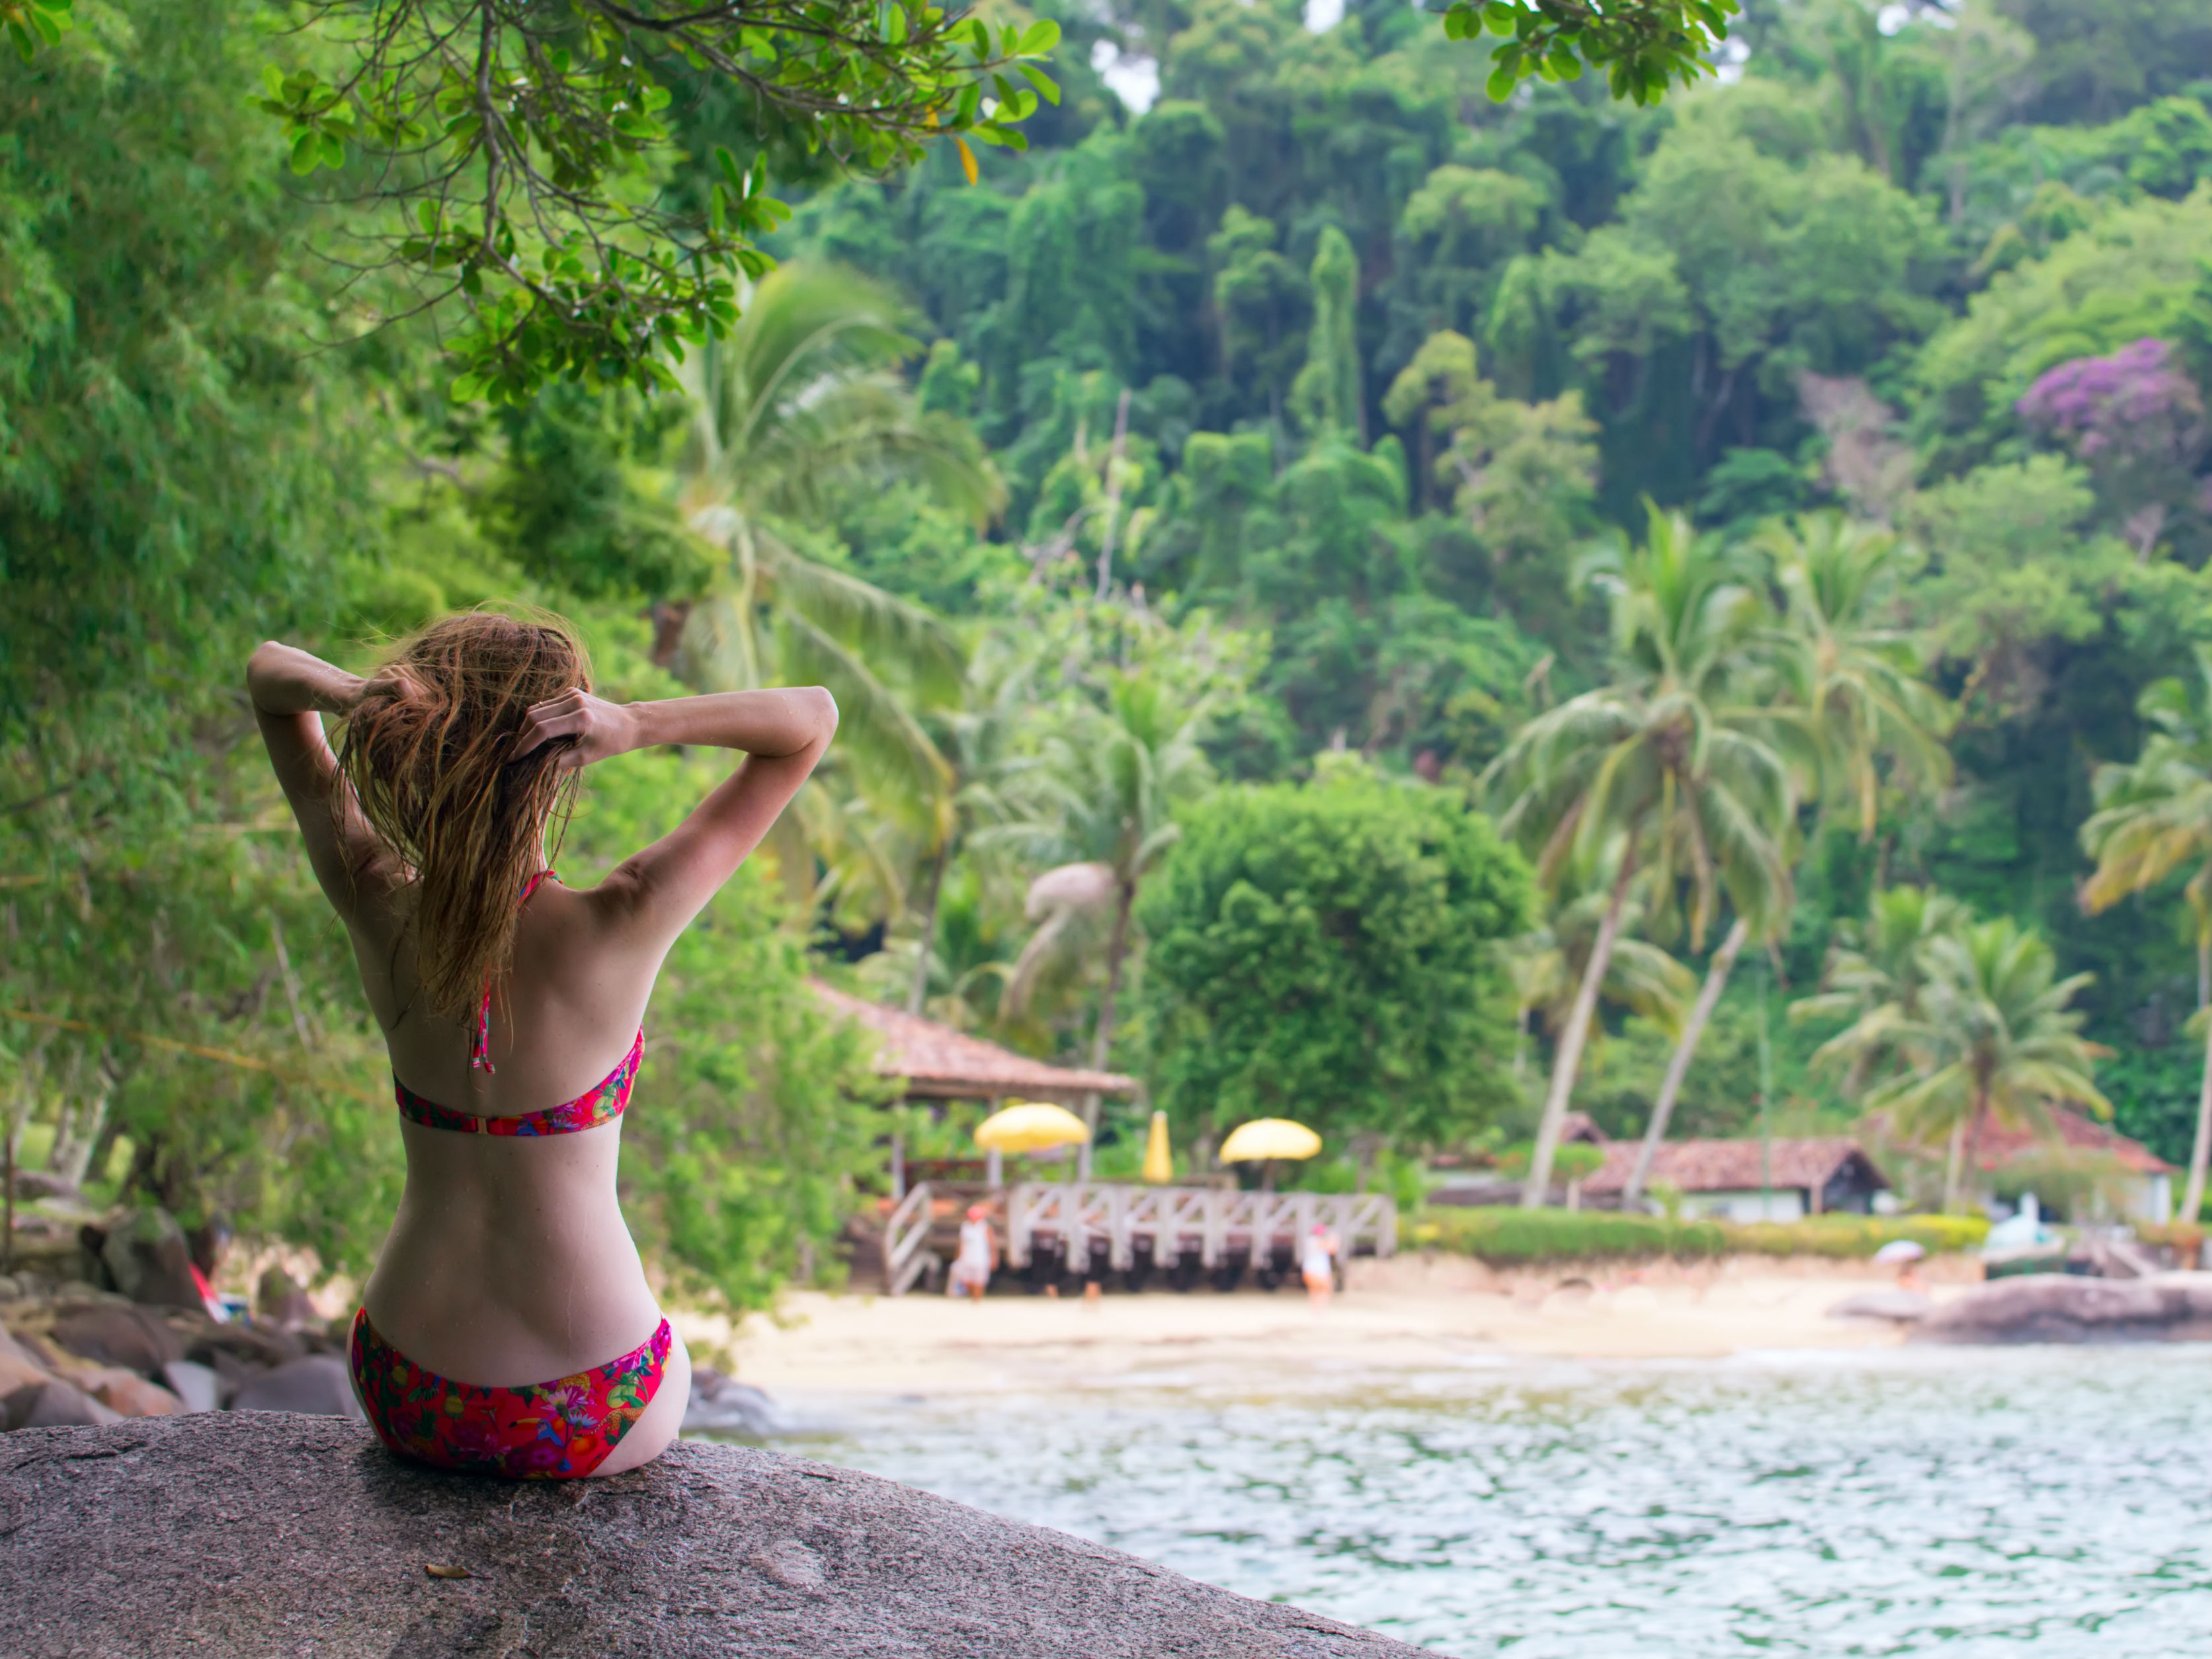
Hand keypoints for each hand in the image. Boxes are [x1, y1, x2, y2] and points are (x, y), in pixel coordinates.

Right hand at [509, 690, 637, 770]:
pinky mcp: (572, 691)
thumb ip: (559, 760)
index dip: (525, 745)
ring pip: (538, 708)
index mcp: (581, 719)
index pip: (542, 730)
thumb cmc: (611, 743)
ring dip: (528, 726)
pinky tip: (541, 732)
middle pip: (534, 716)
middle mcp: (575, 702)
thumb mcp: (586, 757)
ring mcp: (573, 694)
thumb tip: (534, 765)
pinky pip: (547, 705)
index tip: (513, 758)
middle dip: (522, 735)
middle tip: (517, 751)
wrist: (630, 723)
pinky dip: (540, 718)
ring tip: (526, 743)